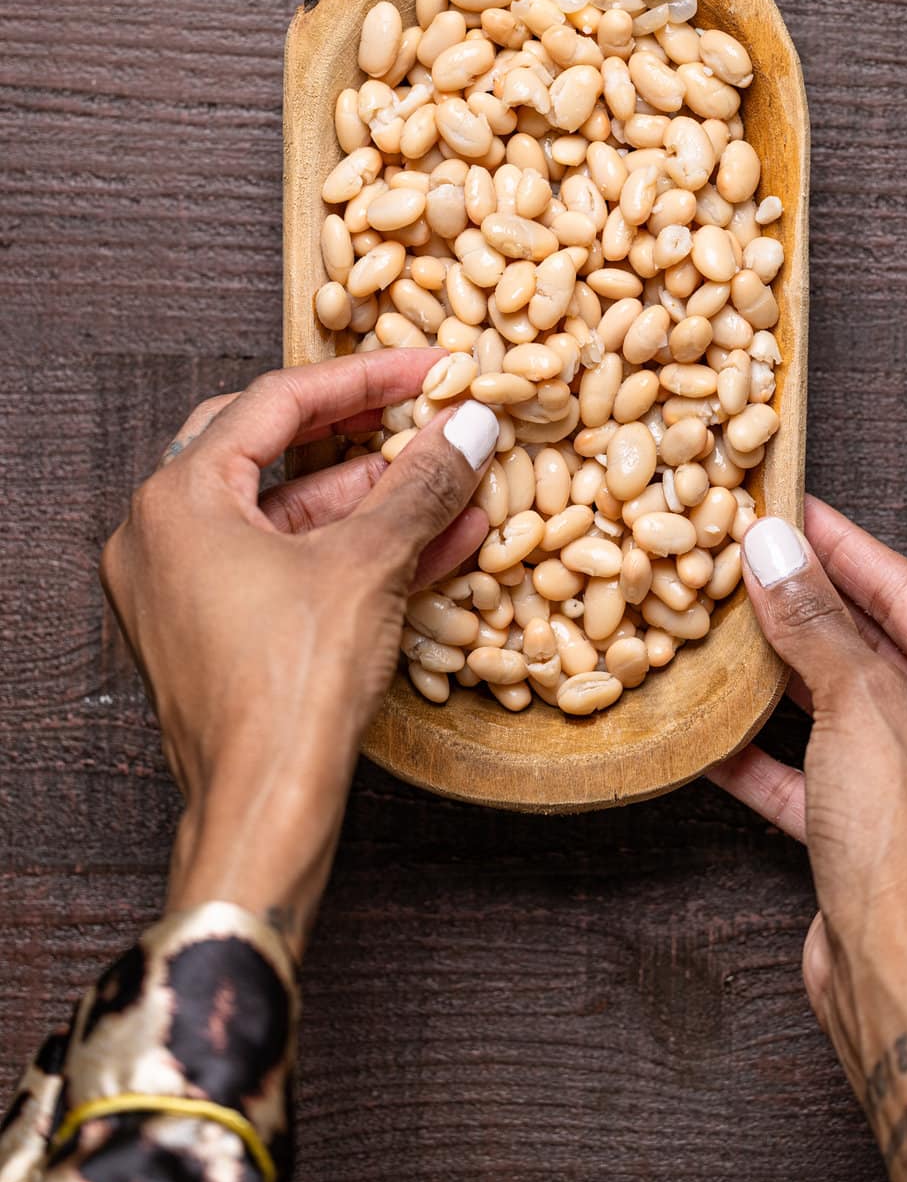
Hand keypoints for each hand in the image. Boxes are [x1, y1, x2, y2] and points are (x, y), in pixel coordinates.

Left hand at [100, 351, 498, 953]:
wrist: (265, 813)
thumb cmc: (292, 688)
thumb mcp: (370, 564)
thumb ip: (420, 484)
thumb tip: (469, 425)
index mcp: (175, 501)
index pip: (276, 401)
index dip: (363, 378)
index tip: (427, 368)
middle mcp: (162, 539)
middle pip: (273, 450)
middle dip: (362, 434)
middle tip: (423, 410)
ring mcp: (185, 593)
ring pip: (288, 517)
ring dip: (374, 500)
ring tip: (453, 480)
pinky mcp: (216, 639)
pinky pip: (290, 570)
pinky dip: (355, 553)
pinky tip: (437, 543)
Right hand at [711, 496, 906, 1181]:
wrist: (897, 982)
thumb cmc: (906, 845)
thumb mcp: (858, 708)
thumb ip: (813, 625)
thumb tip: (772, 547)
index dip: (844, 548)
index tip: (791, 506)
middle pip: (873, 650)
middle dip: (805, 608)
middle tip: (745, 555)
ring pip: (838, 712)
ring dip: (778, 676)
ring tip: (719, 623)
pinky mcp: (871, 837)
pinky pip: (812, 775)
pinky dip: (764, 754)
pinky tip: (708, 731)